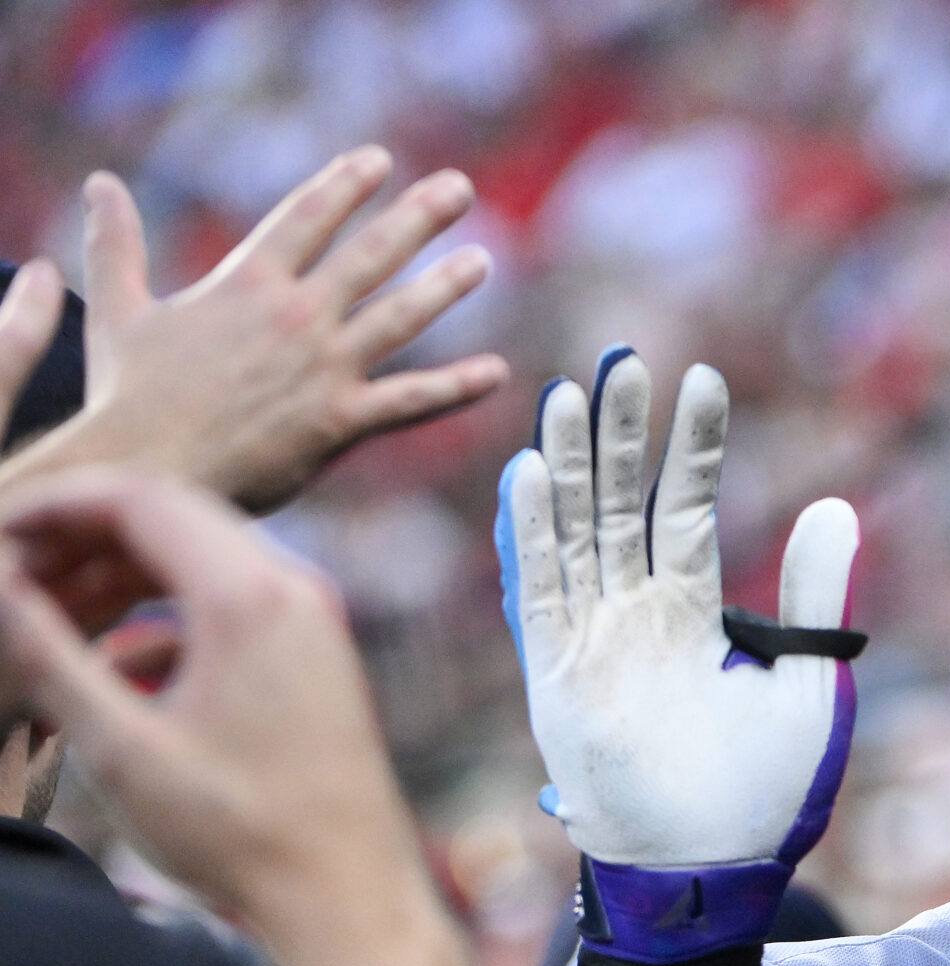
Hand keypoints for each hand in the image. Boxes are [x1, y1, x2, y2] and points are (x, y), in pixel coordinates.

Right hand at [0, 467, 467, 965]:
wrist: (348, 899)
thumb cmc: (241, 832)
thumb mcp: (120, 746)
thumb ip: (48, 655)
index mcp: (251, 597)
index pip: (138, 498)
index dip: (55, 504)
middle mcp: (295, 593)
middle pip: (170, 521)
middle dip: (80, 538)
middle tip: (9, 575)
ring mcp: (314, 626)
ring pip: (198, 566)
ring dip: (118, 582)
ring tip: (42, 622)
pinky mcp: (316, 663)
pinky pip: (228, 613)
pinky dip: (163, 625)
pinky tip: (111, 673)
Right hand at [2, 148, 505, 516]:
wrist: (144, 469)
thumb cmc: (128, 397)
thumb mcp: (118, 308)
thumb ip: (116, 243)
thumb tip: (99, 182)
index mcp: (246, 283)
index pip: (306, 217)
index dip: (345, 185)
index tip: (379, 160)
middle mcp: (295, 316)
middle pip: (368, 254)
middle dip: (417, 217)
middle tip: (460, 187)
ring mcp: (323, 367)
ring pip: (400, 317)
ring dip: (445, 287)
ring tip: (482, 262)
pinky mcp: (340, 421)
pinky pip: (412, 401)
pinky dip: (457, 388)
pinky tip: (497, 373)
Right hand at [498, 347, 860, 960]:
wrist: (711, 868)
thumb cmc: (764, 795)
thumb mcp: (808, 683)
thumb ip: (815, 596)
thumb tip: (835, 507)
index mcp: (695, 616)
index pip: (688, 509)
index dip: (692, 447)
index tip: (700, 379)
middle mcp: (636, 618)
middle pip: (620, 505)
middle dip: (619, 435)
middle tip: (621, 357)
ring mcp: (590, 642)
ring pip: (575, 532)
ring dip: (568, 465)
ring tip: (569, 392)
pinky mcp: (555, 676)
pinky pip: (541, 591)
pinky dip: (534, 533)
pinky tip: (528, 472)